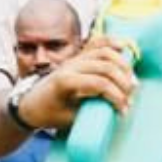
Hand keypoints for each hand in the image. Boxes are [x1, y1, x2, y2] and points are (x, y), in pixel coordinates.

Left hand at [17, 37, 136, 130]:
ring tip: (131, 81)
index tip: (123, 111)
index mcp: (66, 82)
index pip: (100, 84)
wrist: (30, 104)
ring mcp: (74, 59)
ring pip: (104, 52)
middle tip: (130, 98)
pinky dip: (111, 42)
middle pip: (106, 67)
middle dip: (123, 83)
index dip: (116, 97)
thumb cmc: (49, 114)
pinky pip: (96, 43)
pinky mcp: (77, 57)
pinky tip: (124, 45)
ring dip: (122, 65)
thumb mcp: (69, 119)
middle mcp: (70, 66)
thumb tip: (115, 108)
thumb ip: (90, 111)